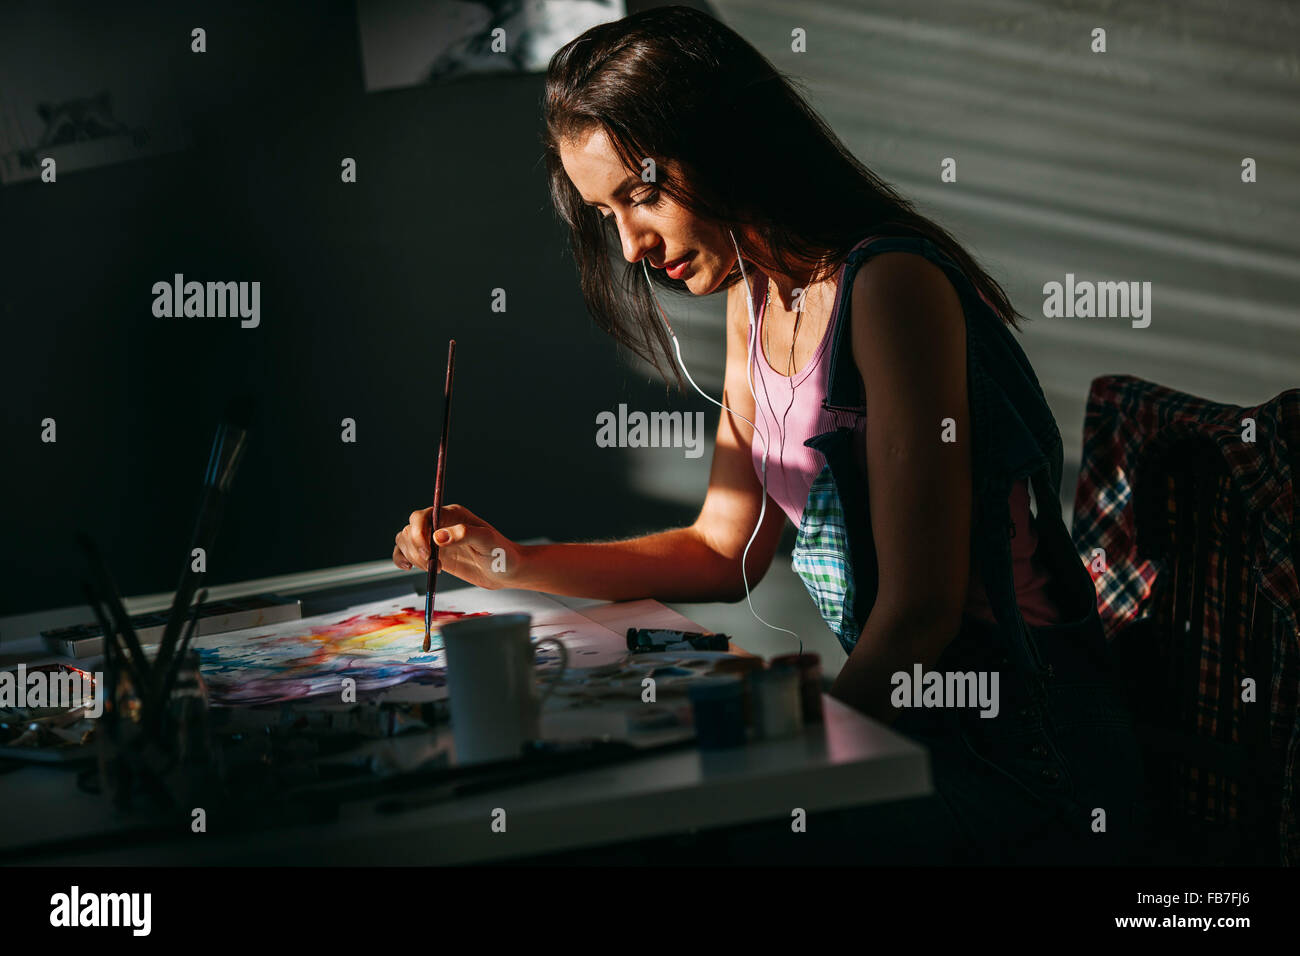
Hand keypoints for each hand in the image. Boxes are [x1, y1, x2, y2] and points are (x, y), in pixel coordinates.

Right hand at [392, 503, 524, 589]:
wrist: (506, 571)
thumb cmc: (501, 553)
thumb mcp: (487, 541)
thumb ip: (464, 535)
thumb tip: (438, 537)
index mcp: (452, 514)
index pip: (423, 516)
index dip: (418, 533)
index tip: (426, 552)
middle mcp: (440, 524)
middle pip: (410, 529)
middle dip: (415, 548)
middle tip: (432, 564)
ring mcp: (435, 540)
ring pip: (405, 540)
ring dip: (411, 556)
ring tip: (433, 568)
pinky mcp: (432, 555)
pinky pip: (406, 552)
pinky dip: (401, 558)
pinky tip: (407, 567)